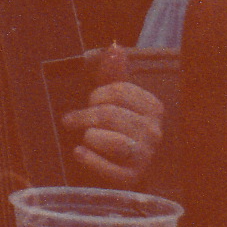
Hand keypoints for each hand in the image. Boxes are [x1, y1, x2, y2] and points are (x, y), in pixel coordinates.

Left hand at [60, 45, 162, 187]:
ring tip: (85, 137)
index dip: (97, 94)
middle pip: (110, 114)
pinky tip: (79, 152)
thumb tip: (115, 48)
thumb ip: (113, 73)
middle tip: (72, 120)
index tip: (90, 101)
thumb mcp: (115, 98)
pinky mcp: (131, 178)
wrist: (119, 161)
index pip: (119, 91)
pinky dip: (89, 159)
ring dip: (90, 136)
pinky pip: (109, 169)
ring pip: (114, 141)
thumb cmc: (115, 123)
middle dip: (85, 115)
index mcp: (153, 108)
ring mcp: (145, 157)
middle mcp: (154, 132)